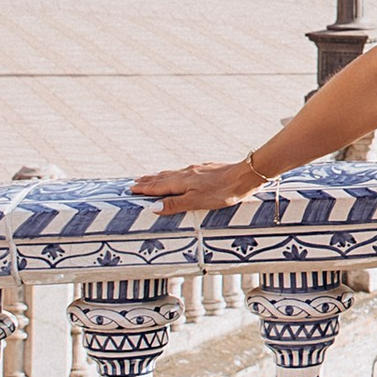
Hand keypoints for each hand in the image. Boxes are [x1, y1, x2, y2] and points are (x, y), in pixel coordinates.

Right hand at [130, 159, 267, 214]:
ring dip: (159, 176)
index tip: (131, 188)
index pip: (158, 185)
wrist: (245, 175)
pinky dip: (174, 175)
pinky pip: (184, 172)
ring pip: (173, 173)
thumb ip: (175, 204)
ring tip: (151, 177)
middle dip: (148, 181)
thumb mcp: (197, 202)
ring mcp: (197, 170)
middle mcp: (187, 173)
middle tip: (135, 182)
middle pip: (163, 177)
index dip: (144, 188)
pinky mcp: (206, 169)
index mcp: (182, 181)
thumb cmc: (222, 192)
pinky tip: (179, 175)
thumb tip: (153, 207)